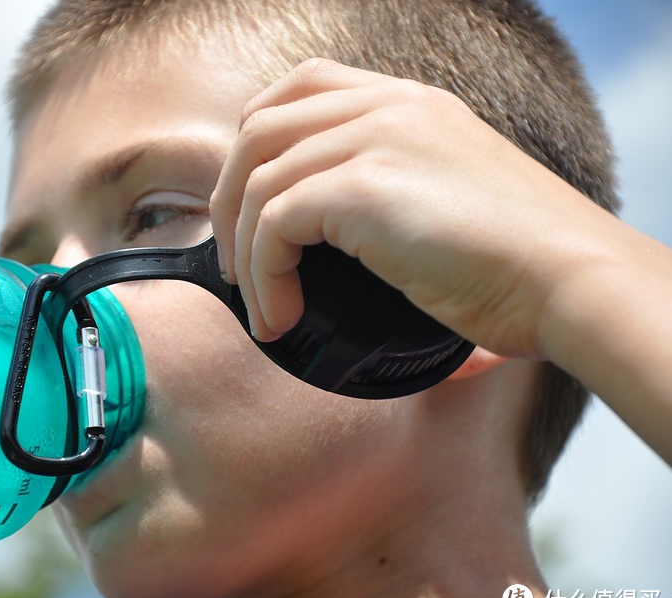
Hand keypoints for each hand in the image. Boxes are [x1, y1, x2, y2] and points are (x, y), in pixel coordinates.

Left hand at [210, 58, 607, 358]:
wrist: (567, 278)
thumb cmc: (518, 261)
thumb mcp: (448, 201)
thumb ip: (392, 197)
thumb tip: (345, 254)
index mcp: (408, 104)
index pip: (302, 86)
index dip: (255, 140)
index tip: (250, 202)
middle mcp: (388, 108)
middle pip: (259, 127)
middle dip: (229, 199)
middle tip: (237, 262)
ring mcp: (376, 139)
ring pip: (258, 179)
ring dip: (243, 251)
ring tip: (260, 303)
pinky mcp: (364, 187)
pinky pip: (274, 224)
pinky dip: (263, 275)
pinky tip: (279, 313)